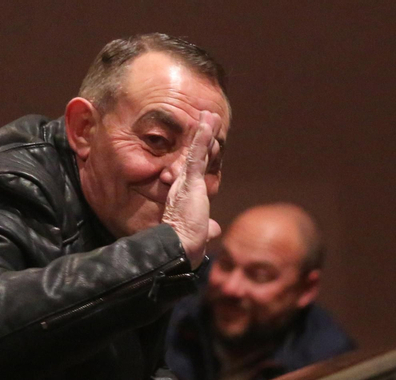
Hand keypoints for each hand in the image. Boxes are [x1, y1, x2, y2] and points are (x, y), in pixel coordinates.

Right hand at [160, 110, 221, 263]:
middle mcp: (182, 185)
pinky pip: (196, 155)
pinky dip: (202, 138)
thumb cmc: (187, 244)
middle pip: (194, 156)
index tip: (208, 143)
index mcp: (184, 195)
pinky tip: (207, 123)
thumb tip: (215, 229)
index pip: (195, 171)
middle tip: (208, 118)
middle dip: (202, 137)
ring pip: (195, 151)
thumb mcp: (201, 233)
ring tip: (210, 114)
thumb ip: (207, 228)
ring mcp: (185, 181)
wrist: (180, 248)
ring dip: (203, 131)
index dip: (202, 155)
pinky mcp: (189, 181)